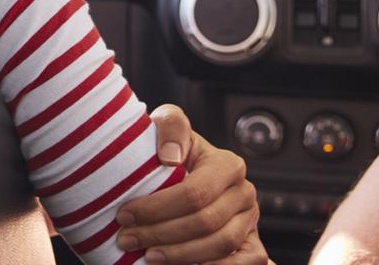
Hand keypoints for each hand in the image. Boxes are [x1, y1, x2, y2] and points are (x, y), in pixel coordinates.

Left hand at [113, 105, 268, 263]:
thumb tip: (170, 157)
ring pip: (220, 245)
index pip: (195, 192)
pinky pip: (240, 264)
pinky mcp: (253, 246)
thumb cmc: (174, 154)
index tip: (125, 215)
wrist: (189, 176)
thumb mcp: (169, 127)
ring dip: (180, 255)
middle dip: (161, 234)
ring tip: (147, 255)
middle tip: (127, 239)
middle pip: (205, 222)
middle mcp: (244, 192)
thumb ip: (171, 127)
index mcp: (228, 164)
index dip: (157, 208)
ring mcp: (251, 221)